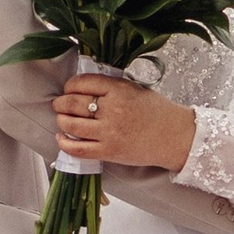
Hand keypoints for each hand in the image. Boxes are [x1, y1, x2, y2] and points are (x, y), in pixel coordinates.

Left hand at [50, 72, 197, 176]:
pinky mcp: (109, 152)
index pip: (81, 82)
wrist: (175, 136)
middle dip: (60, 103)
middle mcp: (112, 109)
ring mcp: (109, 132)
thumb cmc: (156, 111)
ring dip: (61, 121)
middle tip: (59, 105)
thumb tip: (83, 86)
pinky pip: (78, 149)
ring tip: (62, 119)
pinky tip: (62, 138)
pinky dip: (65, 143)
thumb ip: (110, 86)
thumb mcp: (134, 88)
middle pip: (72, 103)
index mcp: (118, 89)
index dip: (69, 86)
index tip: (69, 89)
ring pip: (71, 125)